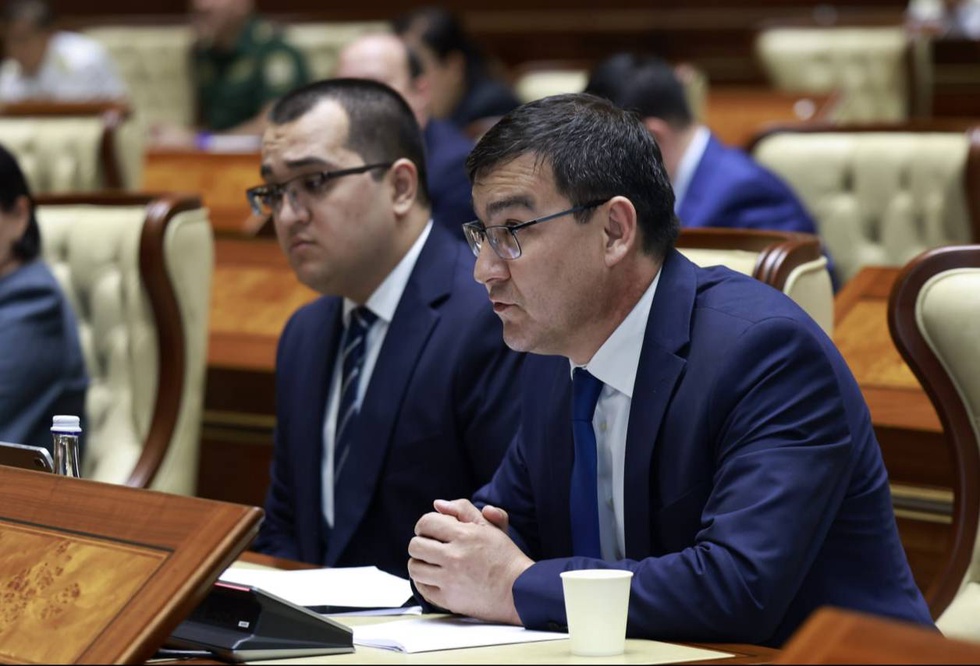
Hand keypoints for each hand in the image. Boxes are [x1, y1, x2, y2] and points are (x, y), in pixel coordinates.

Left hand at [409, 499, 532, 623]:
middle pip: (415, 545)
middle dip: (420, 543)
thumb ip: (463, 510)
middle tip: (429, 547)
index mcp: (464, 535)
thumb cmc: (505, 557)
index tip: (428, 531)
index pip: (426, 523)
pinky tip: (433, 578)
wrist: (519, 590)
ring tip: (430, 563)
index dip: (424, 525)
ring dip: (419, 563)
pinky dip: (423, 582)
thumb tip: (438, 504)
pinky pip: (422, 588)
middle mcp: (454, 556)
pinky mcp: (449, 599)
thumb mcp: (490, 526)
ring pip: (414, 568)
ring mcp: (450, 579)